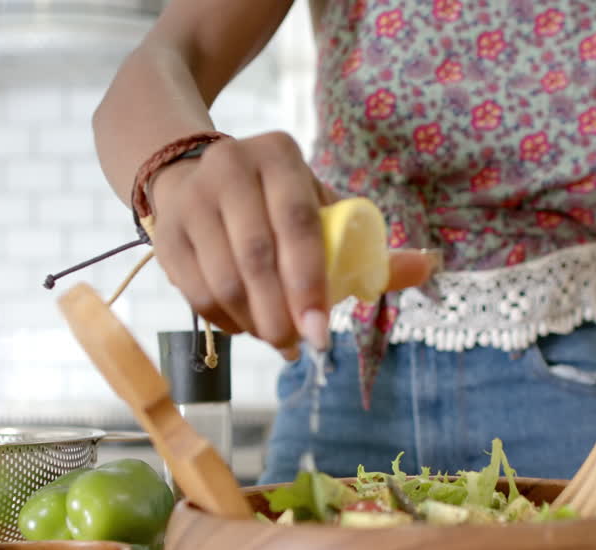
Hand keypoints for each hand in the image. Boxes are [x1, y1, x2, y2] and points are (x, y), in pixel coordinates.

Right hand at [147, 131, 433, 356]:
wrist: (194, 179)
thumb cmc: (276, 206)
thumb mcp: (322, 213)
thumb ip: (372, 247)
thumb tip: (430, 267)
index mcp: (279, 156)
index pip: (298, 224)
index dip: (311, 284)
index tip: (321, 333)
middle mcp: (230, 166)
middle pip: (257, 256)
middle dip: (282, 313)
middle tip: (298, 347)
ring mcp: (191, 199)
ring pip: (224, 279)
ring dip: (253, 323)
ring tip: (276, 340)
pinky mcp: (165, 232)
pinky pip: (194, 292)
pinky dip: (223, 321)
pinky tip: (244, 328)